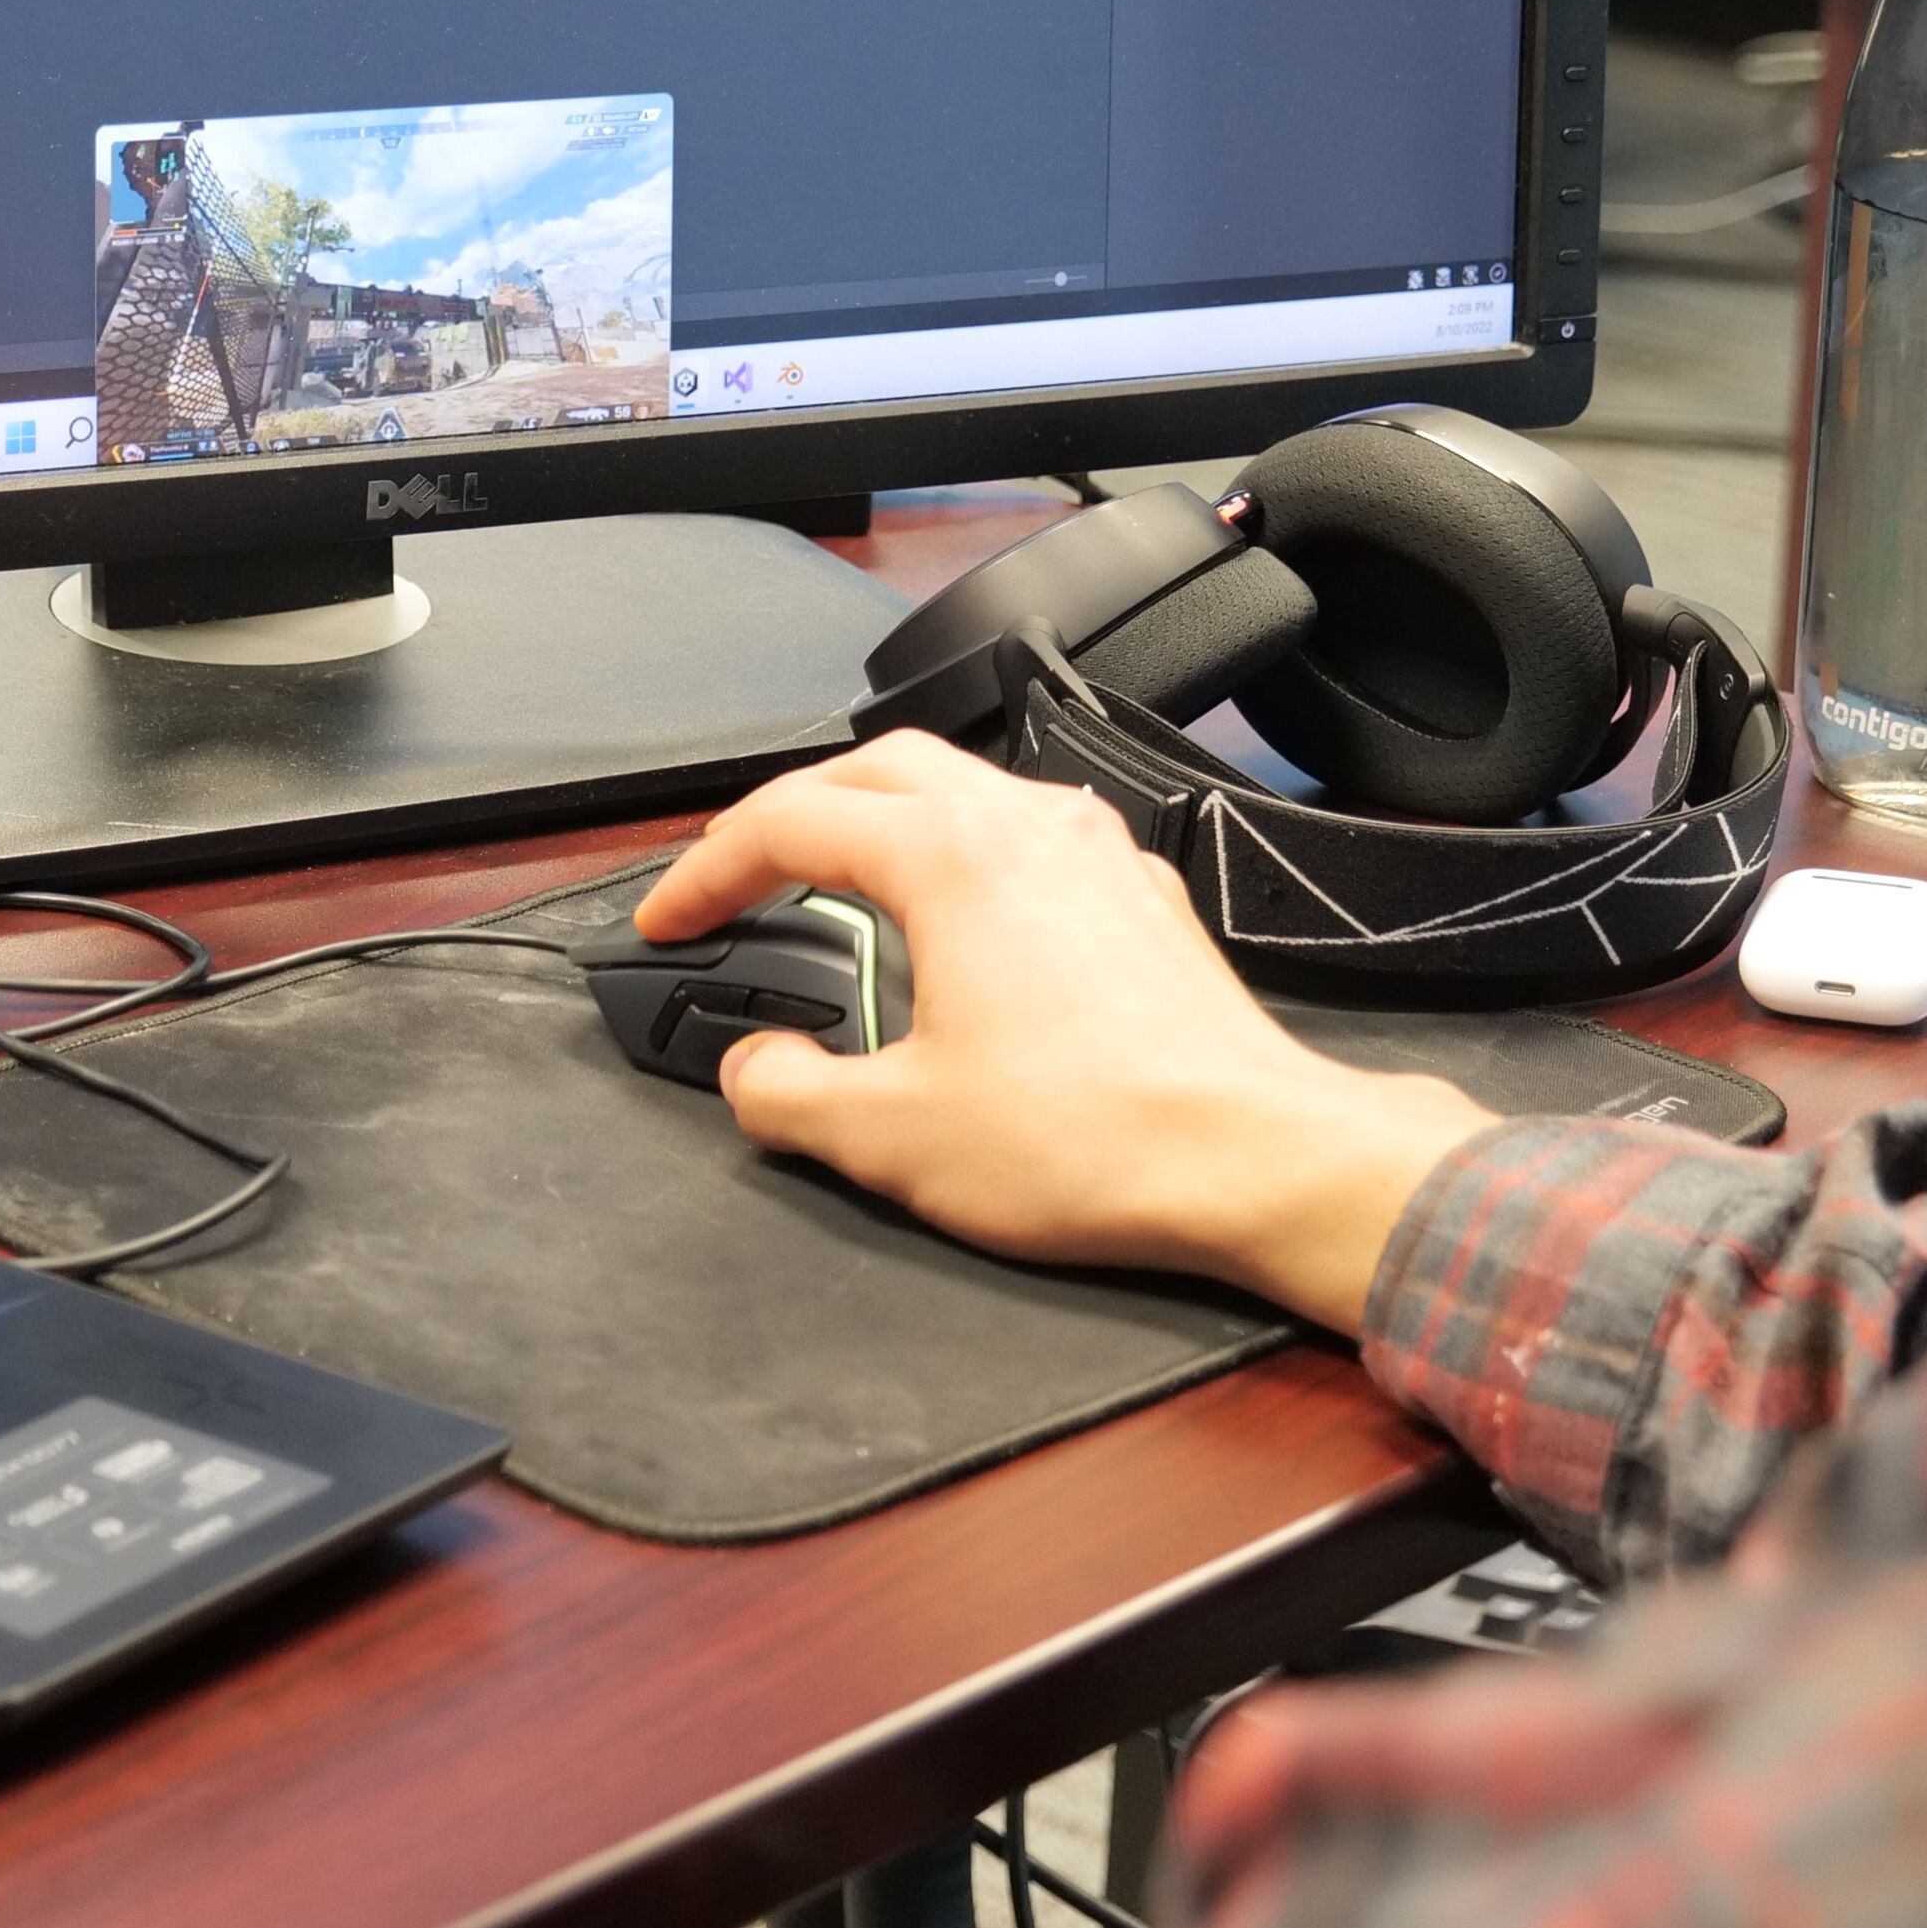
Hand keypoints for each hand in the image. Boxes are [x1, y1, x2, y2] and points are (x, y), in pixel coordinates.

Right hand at [640, 732, 1486, 1329]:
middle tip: (741, 878)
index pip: (787, 822)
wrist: (1255, 1157)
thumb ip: (789, 1094)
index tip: (672, 919)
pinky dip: (965, 863)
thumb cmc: (1097, 1138)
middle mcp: (1028, 824)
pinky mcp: (1145, 897)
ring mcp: (1098, 852)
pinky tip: (961, 935)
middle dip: (791, 816)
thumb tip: (757, 1070)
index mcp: (949, 854)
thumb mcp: (892, 1137)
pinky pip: (1031, 841)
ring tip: (839, 893)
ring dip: (882, 827)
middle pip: (875, 770)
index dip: (706, 871)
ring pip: (962, 790)